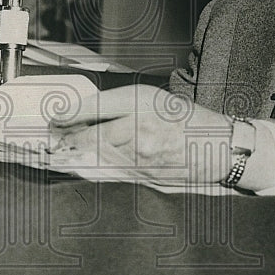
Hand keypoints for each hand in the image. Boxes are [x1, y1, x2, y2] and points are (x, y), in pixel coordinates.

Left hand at [50, 85, 232, 185]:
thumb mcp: (153, 98)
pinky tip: (92, 165)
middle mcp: (140, 127)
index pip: (95, 107)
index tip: (55, 118)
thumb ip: (118, 105)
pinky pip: (114, 172)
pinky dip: (100, 168)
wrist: (219, 146)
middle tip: (57, 137)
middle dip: (71, 138)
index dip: (70, 114)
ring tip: (70, 150)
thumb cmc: (185, 119)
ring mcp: (142, 155)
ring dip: (82, 155)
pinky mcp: (146, 175)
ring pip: (100, 156)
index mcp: (141, 102)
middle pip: (92, 136)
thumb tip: (82, 115)